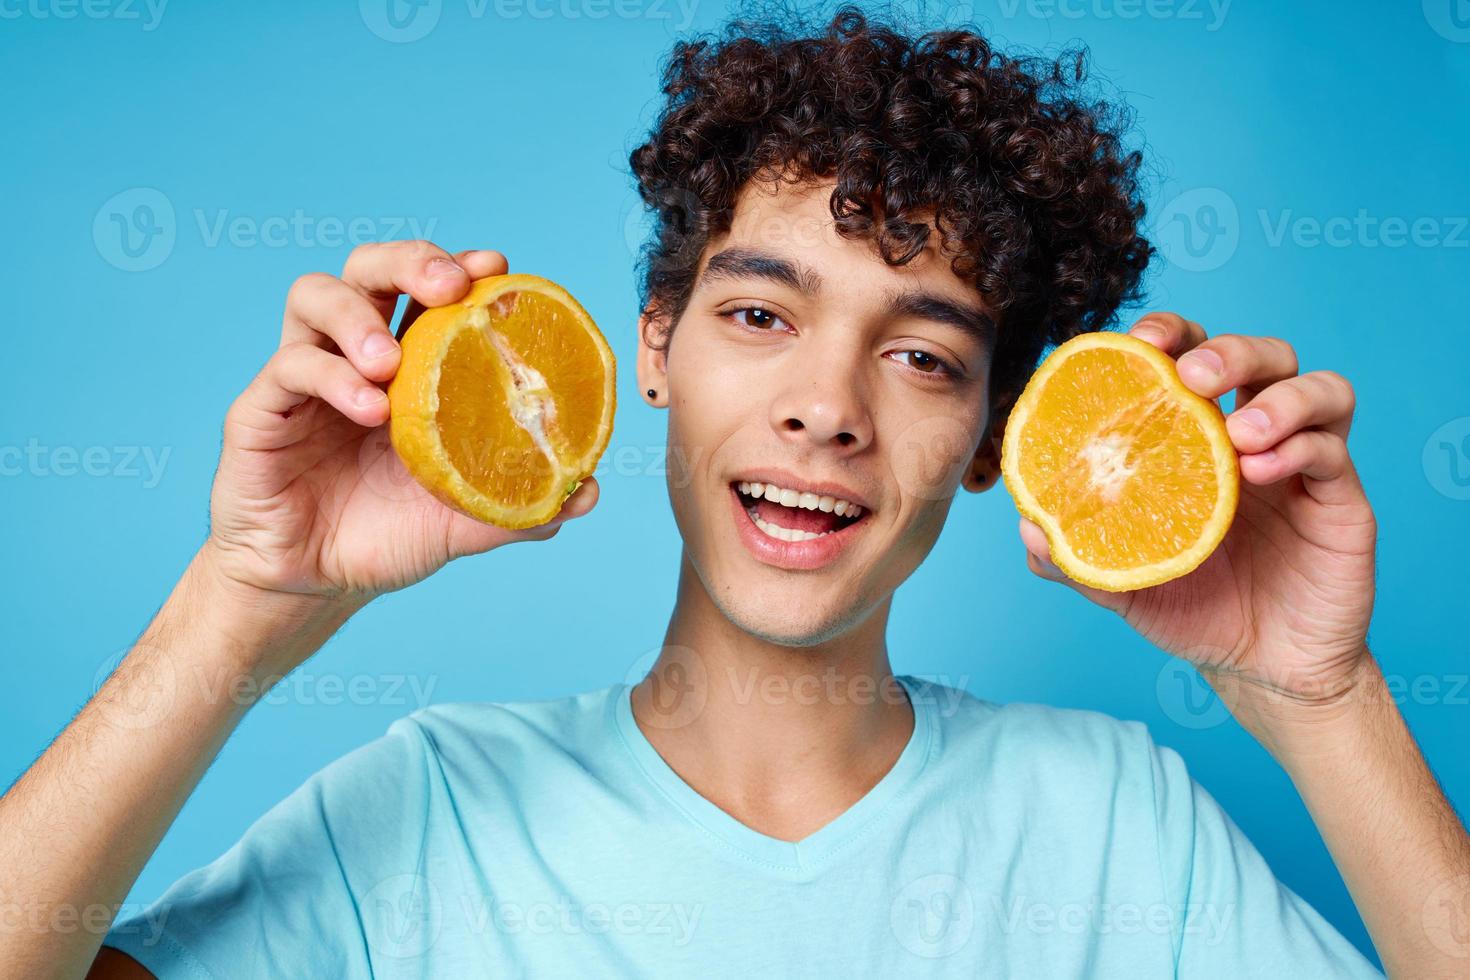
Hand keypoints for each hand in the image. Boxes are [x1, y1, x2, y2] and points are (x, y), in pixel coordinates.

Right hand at [206, 241, 598, 604]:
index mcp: (409, 364)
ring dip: (359, 315)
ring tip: (391, 362)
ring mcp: (305, 376)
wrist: (315, 586)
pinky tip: (368, 409)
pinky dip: (332, 377)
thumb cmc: (387, 535)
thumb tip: (587, 493)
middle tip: (447, 286)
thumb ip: (519, 504)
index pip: (429, 290)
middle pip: (370, 267)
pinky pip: (289, 366)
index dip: (460, 267)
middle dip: (410, 259)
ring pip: (315, 295)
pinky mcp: (260, 409)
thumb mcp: (462, 521)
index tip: (497, 268)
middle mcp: (355, 354)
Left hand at [1019, 313, 1376, 717]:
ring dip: (1275, 397)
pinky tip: (1258, 470)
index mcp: (1197, 441)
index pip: (1191, 359)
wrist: (1260, 672)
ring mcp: (1301, 464)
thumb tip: (1026, 526)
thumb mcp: (1123, 584)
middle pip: (1260, 355)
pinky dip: (1298, 446)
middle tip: (1192, 375)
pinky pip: (1333, 448)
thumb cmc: (1193, 611)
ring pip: (1313, 386)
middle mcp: (1253, 438)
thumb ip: (1076, 555)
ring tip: (1237, 433)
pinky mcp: (1340, 498)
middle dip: (1227, 350)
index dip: (1170, 336)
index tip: (1139, 343)